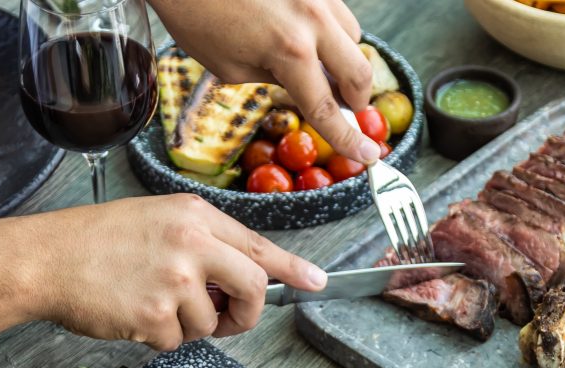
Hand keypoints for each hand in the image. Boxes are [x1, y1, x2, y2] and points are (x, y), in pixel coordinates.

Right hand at [18, 194, 325, 350]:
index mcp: (194, 215)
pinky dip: (159, 338)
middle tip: (229, 320)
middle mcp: (192, 242)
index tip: (316, 282)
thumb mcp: (157, 221)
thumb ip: (201, 241)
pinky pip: (178, 341)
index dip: (291, 268)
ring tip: (150, 303)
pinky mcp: (156, 313)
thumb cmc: (95, 241)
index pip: (257, 244)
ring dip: (188, 326)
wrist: (46, 258)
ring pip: (212, 322)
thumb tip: (238, 274)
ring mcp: (176, 278)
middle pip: (252, 286)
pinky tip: (132, 314)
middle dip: (245, 312)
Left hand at [149, 0, 379, 163]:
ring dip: (343, 59)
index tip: (368, 155)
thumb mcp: (230, 67)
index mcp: (290, 51)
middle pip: (358, 73)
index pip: (326, 108)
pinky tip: (306, 35)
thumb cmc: (196, 17)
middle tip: (345, 110)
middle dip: (356, 99)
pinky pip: (336, 11)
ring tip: (318, 68)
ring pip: (353, 36)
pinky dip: (329, 30)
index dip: (347, 138)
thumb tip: (299, 83)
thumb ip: (273, 79)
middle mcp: (313, 19)